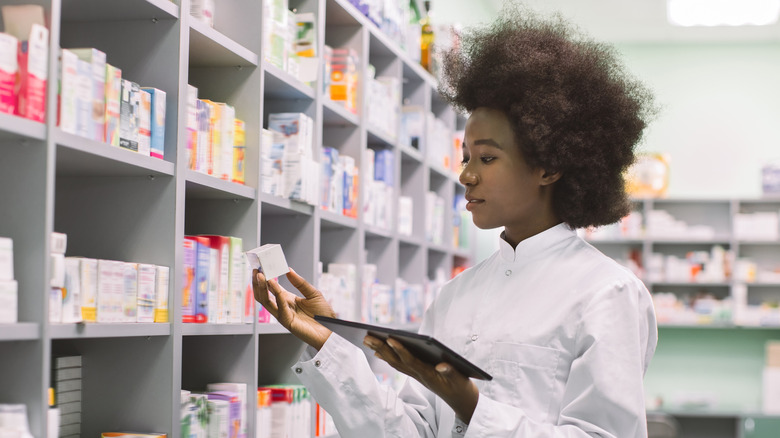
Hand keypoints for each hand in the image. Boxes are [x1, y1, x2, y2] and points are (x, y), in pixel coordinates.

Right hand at [252, 268, 335, 349]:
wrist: (331, 330)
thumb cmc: (323, 315)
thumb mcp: (313, 293)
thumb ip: (300, 282)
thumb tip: (289, 270)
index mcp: (288, 299)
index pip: (272, 287)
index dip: (266, 278)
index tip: (262, 267)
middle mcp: (283, 306)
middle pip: (264, 295)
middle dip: (259, 283)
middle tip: (256, 270)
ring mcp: (283, 315)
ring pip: (266, 302)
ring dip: (262, 288)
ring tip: (261, 276)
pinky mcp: (287, 322)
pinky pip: (279, 309)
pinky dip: (277, 297)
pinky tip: (276, 288)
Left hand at [365, 336, 479, 423]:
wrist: (461, 400)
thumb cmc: (461, 388)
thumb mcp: (460, 380)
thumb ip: (451, 372)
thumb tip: (442, 365)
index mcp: (428, 375)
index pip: (411, 361)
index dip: (400, 350)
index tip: (390, 339)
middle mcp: (419, 375)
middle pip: (397, 360)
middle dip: (382, 348)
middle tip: (367, 337)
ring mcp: (417, 375)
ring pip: (396, 362)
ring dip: (381, 351)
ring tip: (368, 340)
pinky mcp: (418, 374)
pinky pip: (399, 365)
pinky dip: (388, 357)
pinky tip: (379, 351)